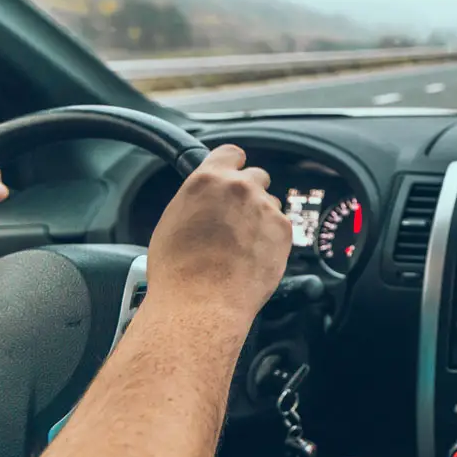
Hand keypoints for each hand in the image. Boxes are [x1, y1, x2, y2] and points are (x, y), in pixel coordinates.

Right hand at [145, 144, 290, 321]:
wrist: (201, 302)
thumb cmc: (178, 270)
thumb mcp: (173, 221)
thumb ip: (197, 200)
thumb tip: (206, 201)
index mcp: (208, 179)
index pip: (231, 153)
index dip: (233, 164)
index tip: (234, 173)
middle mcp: (240, 187)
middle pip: (256, 176)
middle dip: (249, 193)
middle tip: (237, 217)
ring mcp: (265, 207)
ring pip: (270, 203)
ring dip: (261, 217)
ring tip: (242, 245)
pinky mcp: (283, 230)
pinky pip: (280, 226)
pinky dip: (271, 238)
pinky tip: (254, 256)